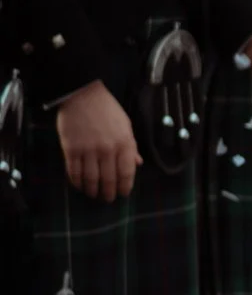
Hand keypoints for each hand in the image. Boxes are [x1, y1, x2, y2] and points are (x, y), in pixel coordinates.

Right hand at [54, 80, 139, 201]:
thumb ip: (131, 147)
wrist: (83, 96)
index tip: (123, 194)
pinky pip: (74, 171)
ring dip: (92, 190)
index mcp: (125, 143)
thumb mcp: (126, 126)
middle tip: (107, 199)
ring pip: (90, 179)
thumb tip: (138, 164)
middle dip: (108, 193)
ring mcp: (88, 150)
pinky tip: (79, 185)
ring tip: (93, 194)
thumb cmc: (107, 110)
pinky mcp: (70, 149)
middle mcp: (107, 149)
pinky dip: (77, 182)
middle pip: (109, 179)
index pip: (126, 173)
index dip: (125, 187)